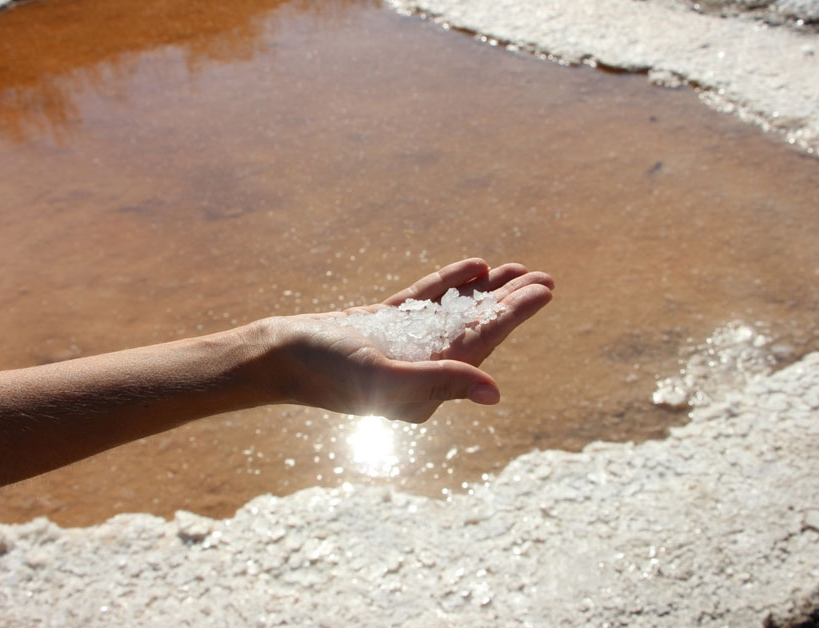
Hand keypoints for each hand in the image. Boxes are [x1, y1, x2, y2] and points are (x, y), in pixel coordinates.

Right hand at [266, 258, 553, 421]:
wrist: (275, 356)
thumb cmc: (325, 372)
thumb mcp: (385, 376)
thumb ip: (439, 382)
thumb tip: (494, 392)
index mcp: (426, 385)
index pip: (481, 346)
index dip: (514, 317)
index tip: (543, 291)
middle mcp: (420, 368)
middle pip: (474, 329)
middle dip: (508, 304)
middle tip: (542, 277)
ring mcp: (401, 345)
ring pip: (454, 314)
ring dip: (485, 293)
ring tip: (516, 270)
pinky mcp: (382, 327)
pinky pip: (425, 303)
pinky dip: (448, 285)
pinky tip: (472, 268)